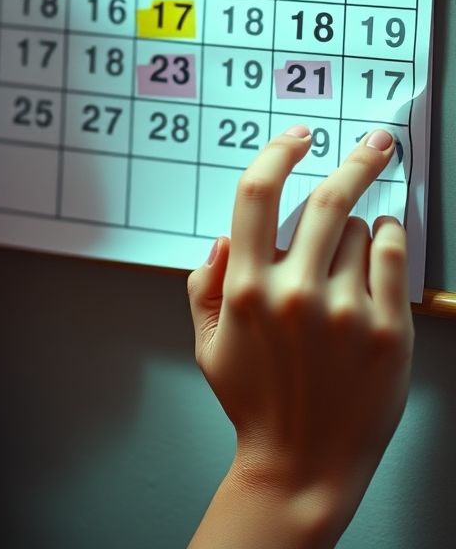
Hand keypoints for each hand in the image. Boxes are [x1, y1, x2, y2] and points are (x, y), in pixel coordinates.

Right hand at [186, 126, 413, 541]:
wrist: (305, 463)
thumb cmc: (253, 400)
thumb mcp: (208, 342)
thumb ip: (206, 283)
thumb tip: (225, 238)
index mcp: (246, 288)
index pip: (257, 195)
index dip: (278, 153)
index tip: (297, 137)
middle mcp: (295, 291)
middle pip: (326, 199)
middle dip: (355, 160)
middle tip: (375, 141)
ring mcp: (345, 310)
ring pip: (358, 230)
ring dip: (356, 225)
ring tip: (348, 249)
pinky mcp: (387, 330)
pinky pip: (393, 258)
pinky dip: (389, 238)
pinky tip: (380, 240)